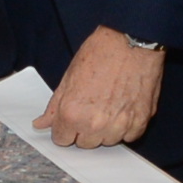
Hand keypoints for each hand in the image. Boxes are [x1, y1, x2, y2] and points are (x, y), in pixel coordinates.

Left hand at [35, 29, 163, 146]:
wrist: (132, 39)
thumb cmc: (99, 53)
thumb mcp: (69, 77)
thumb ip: (55, 106)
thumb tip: (41, 124)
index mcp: (72, 114)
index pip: (62, 139)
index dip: (65, 127)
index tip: (71, 118)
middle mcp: (95, 124)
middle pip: (84, 143)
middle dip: (84, 129)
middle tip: (91, 107)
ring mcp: (119, 125)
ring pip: (107, 142)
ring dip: (106, 130)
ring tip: (109, 104)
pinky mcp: (140, 121)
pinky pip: (129, 136)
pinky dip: (126, 127)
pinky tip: (124, 107)